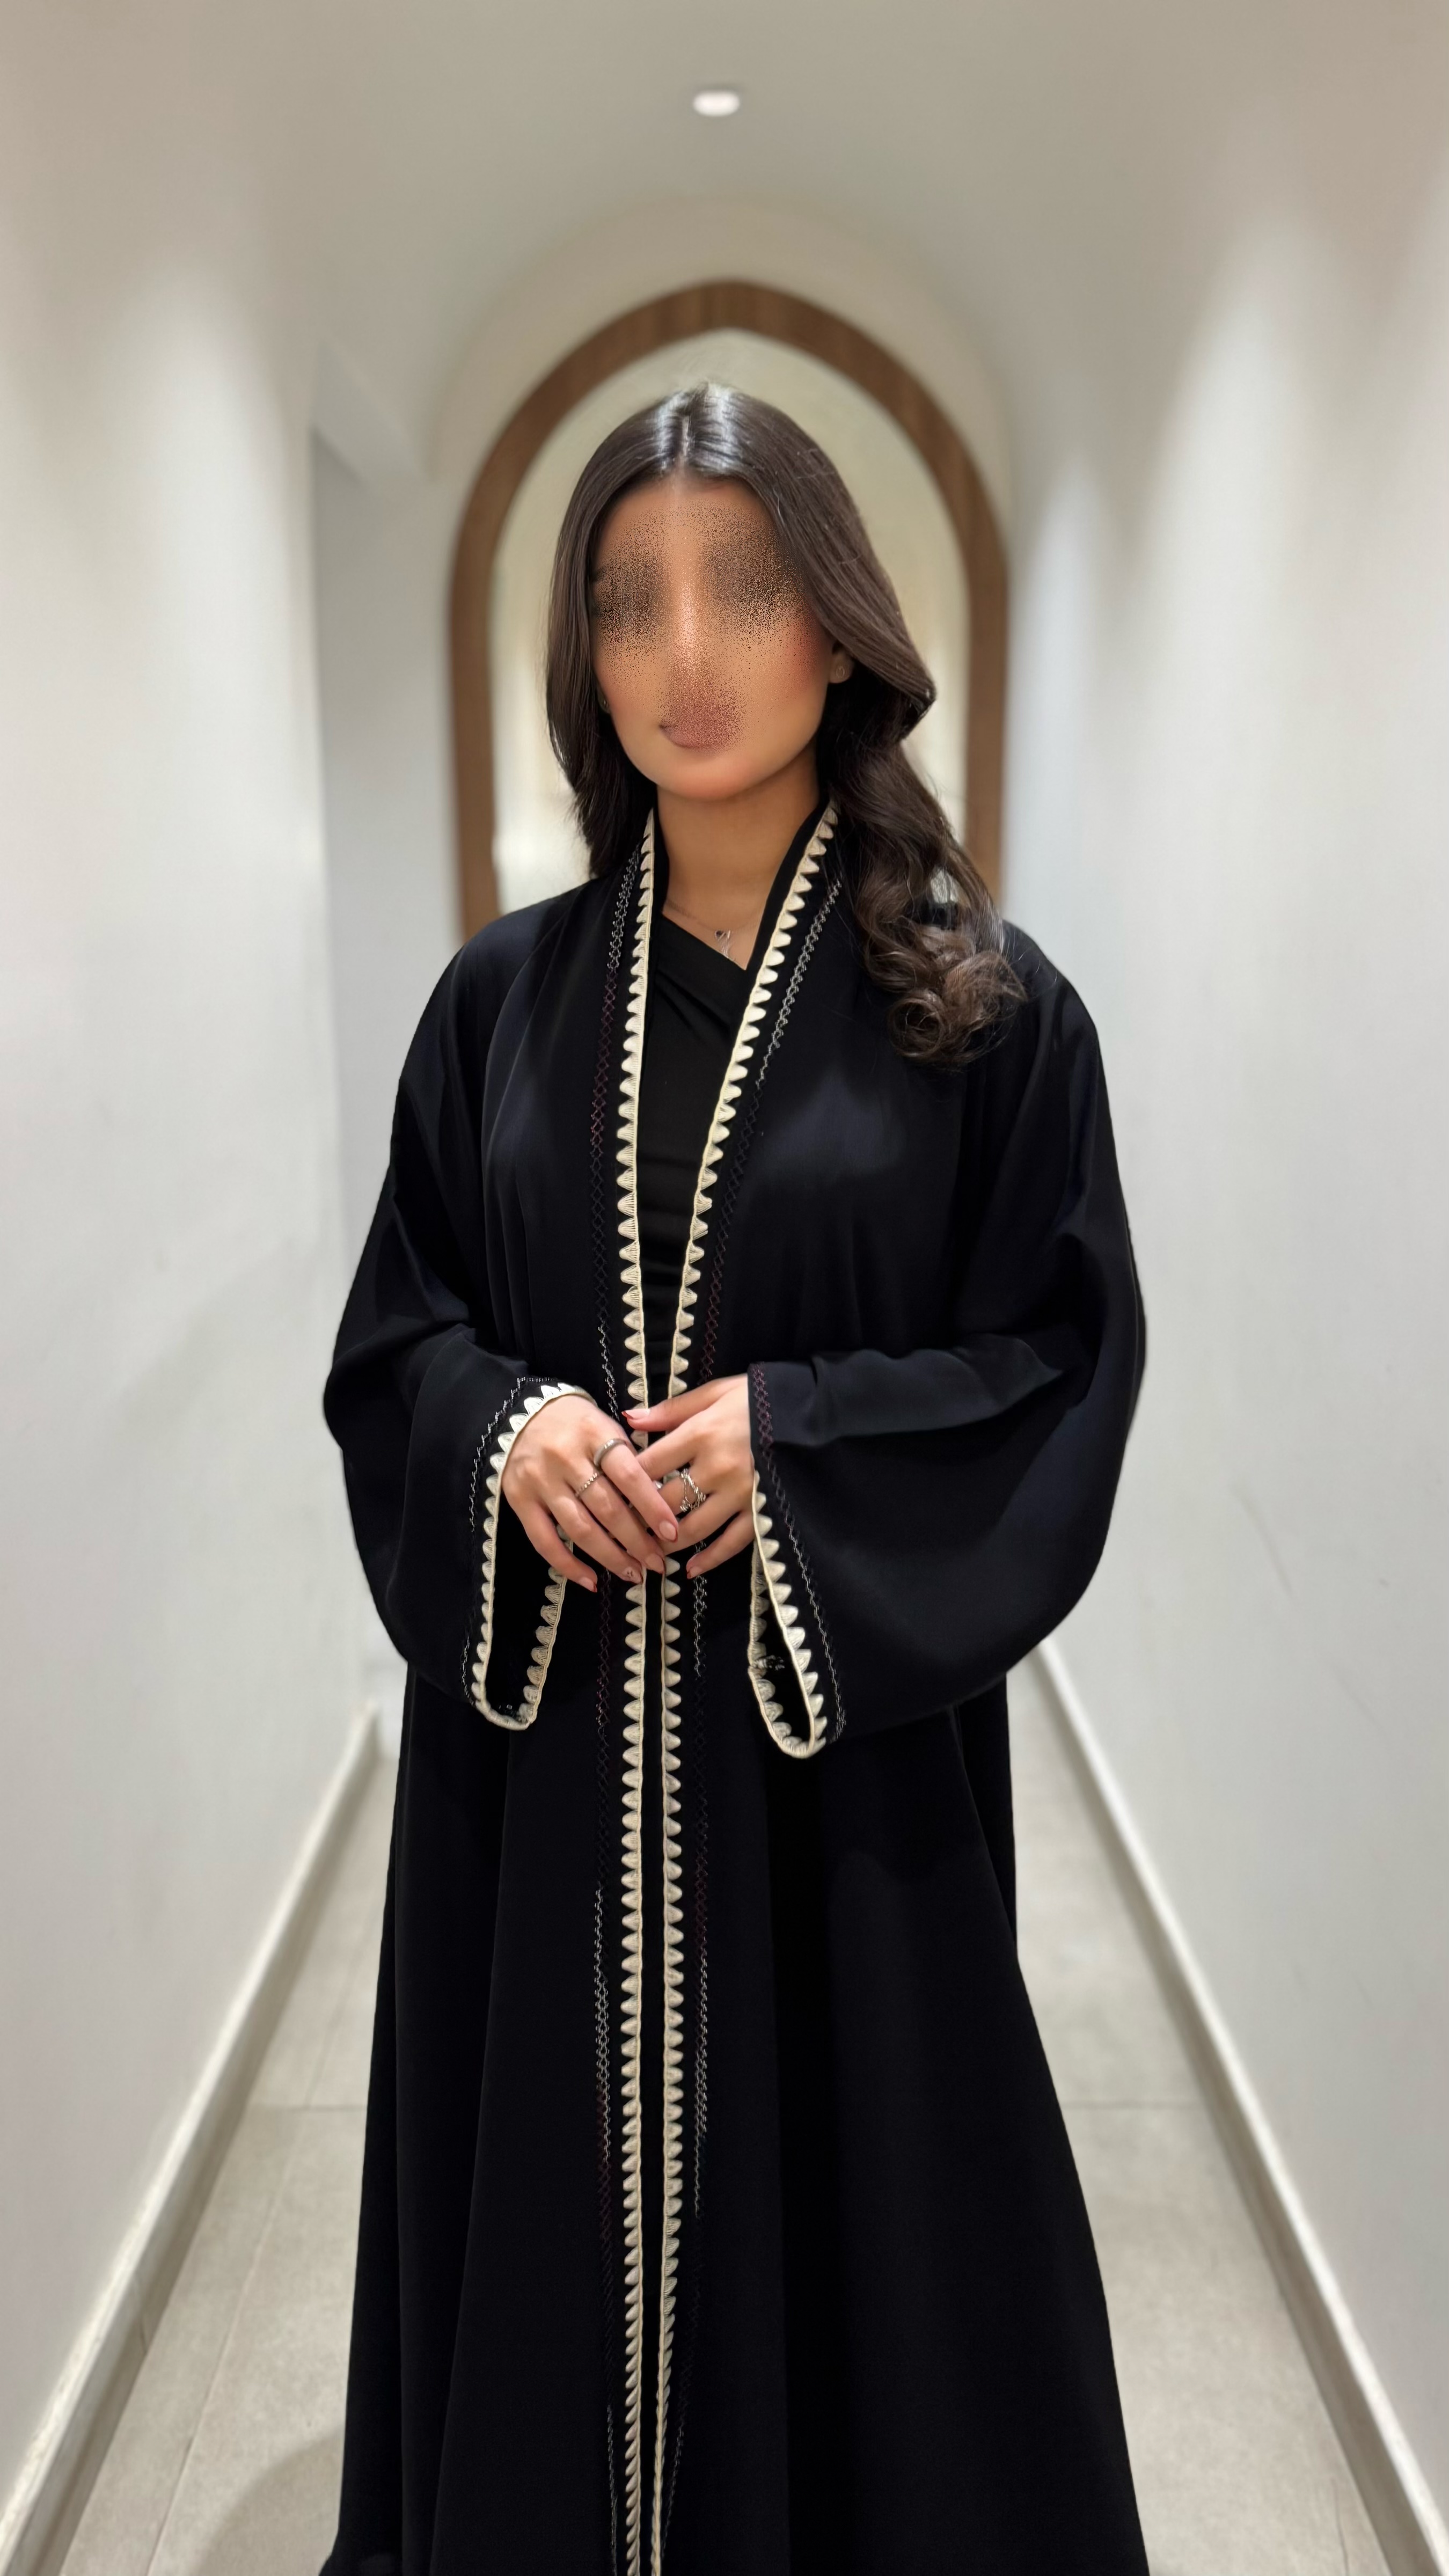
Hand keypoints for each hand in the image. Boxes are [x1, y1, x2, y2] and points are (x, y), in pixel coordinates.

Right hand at [501, 1395, 678, 1592]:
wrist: (521, 1412)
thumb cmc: (575, 1423)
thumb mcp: (605, 1426)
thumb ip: (629, 1458)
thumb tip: (660, 1502)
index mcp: (593, 1433)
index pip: (628, 1475)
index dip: (652, 1507)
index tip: (672, 1533)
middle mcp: (565, 1457)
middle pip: (606, 1507)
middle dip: (636, 1540)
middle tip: (657, 1562)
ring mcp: (539, 1481)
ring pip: (579, 1528)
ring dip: (609, 1557)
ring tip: (633, 1573)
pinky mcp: (519, 1500)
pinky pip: (544, 1541)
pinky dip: (568, 1565)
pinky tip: (591, 1580)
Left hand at [625, 1377, 754, 1577]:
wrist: (810, 1411)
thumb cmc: (757, 1398)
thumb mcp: (714, 1393)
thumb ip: (671, 1410)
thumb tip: (629, 1419)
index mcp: (701, 1433)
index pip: (649, 1465)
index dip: (624, 1483)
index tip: (609, 1494)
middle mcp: (717, 1467)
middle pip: (665, 1501)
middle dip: (640, 1518)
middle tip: (622, 1529)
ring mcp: (740, 1493)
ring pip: (693, 1527)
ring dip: (668, 1542)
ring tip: (650, 1550)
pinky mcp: (761, 1509)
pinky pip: (732, 1542)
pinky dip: (710, 1559)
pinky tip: (690, 1570)